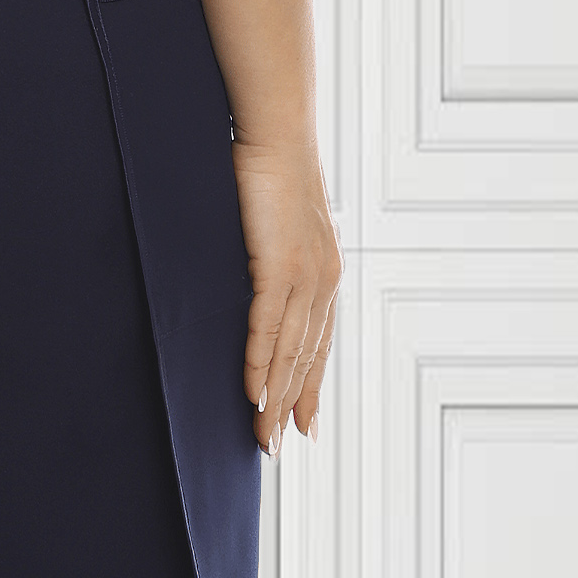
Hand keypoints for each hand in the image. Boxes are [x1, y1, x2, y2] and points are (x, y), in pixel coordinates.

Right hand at [233, 137, 340, 454]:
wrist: (276, 132)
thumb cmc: (267, 166)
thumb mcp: (274, 220)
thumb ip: (270, 252)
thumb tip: (252, 270)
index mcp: (324, 270)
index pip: (317, 340)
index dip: (308, 382)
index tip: (302, 422)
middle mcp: (323, 280)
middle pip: (307, 355)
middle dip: (292, 403)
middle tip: (275, 445)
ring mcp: (306, 275)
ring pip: (289, 350)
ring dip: (274, 396)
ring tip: (261, 434)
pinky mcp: (282, 265)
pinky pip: (269, 325)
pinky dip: (260, 362)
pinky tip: (253, 391)